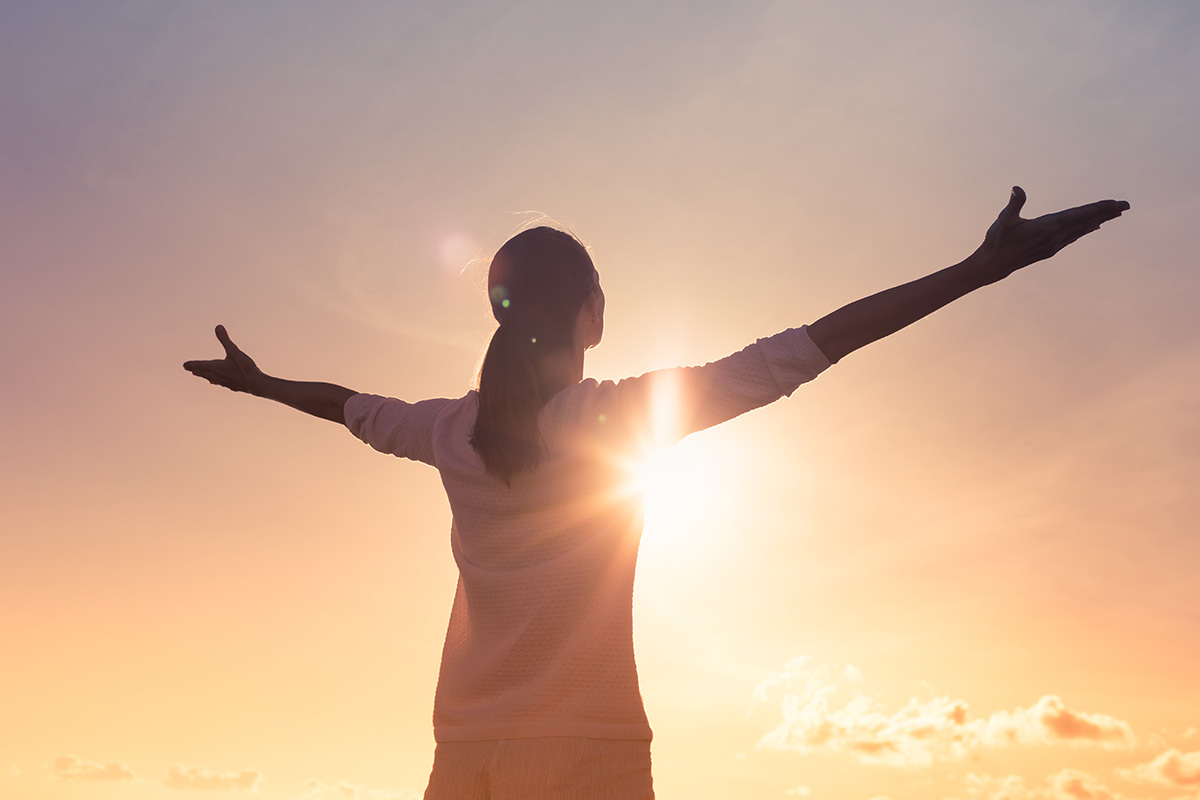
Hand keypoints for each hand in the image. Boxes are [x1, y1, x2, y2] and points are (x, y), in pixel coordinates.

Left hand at [183, 325, 267, 395]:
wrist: (256, 384)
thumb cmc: (244, 367)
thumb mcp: (234, 351)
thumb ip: (225, 339)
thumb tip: (218, 327)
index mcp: (216, 367)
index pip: (200, 365)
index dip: (192, 364)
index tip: (184, 365)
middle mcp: (218, 376)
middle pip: (204, 373)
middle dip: (197, 370)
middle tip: (189, 369)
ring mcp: (225, 382)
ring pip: (212, 379)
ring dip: (206, 376)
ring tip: (203, 376)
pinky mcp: (232, 386)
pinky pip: (221, 383)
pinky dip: (216, 381)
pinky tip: (218, 382)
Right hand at [977, 186, 1129, 280]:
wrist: (993, 265)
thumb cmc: (996, 241)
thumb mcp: (1003, 221)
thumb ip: (1013, 204)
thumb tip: (1016, 188)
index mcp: (1047, 227)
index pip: (1078, 215)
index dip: (1097, 208)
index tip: (1115, 203)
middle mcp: (1055, 237)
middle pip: (1085, 222)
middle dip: (1106, 213)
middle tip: (1126, 205)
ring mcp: (1054, 244)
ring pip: (1082, 229)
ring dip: (1099, 220)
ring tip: (1115, 213)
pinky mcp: (1050, 249)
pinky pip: (1074, 237)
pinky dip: (1086, 229)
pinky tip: (1093, 227)